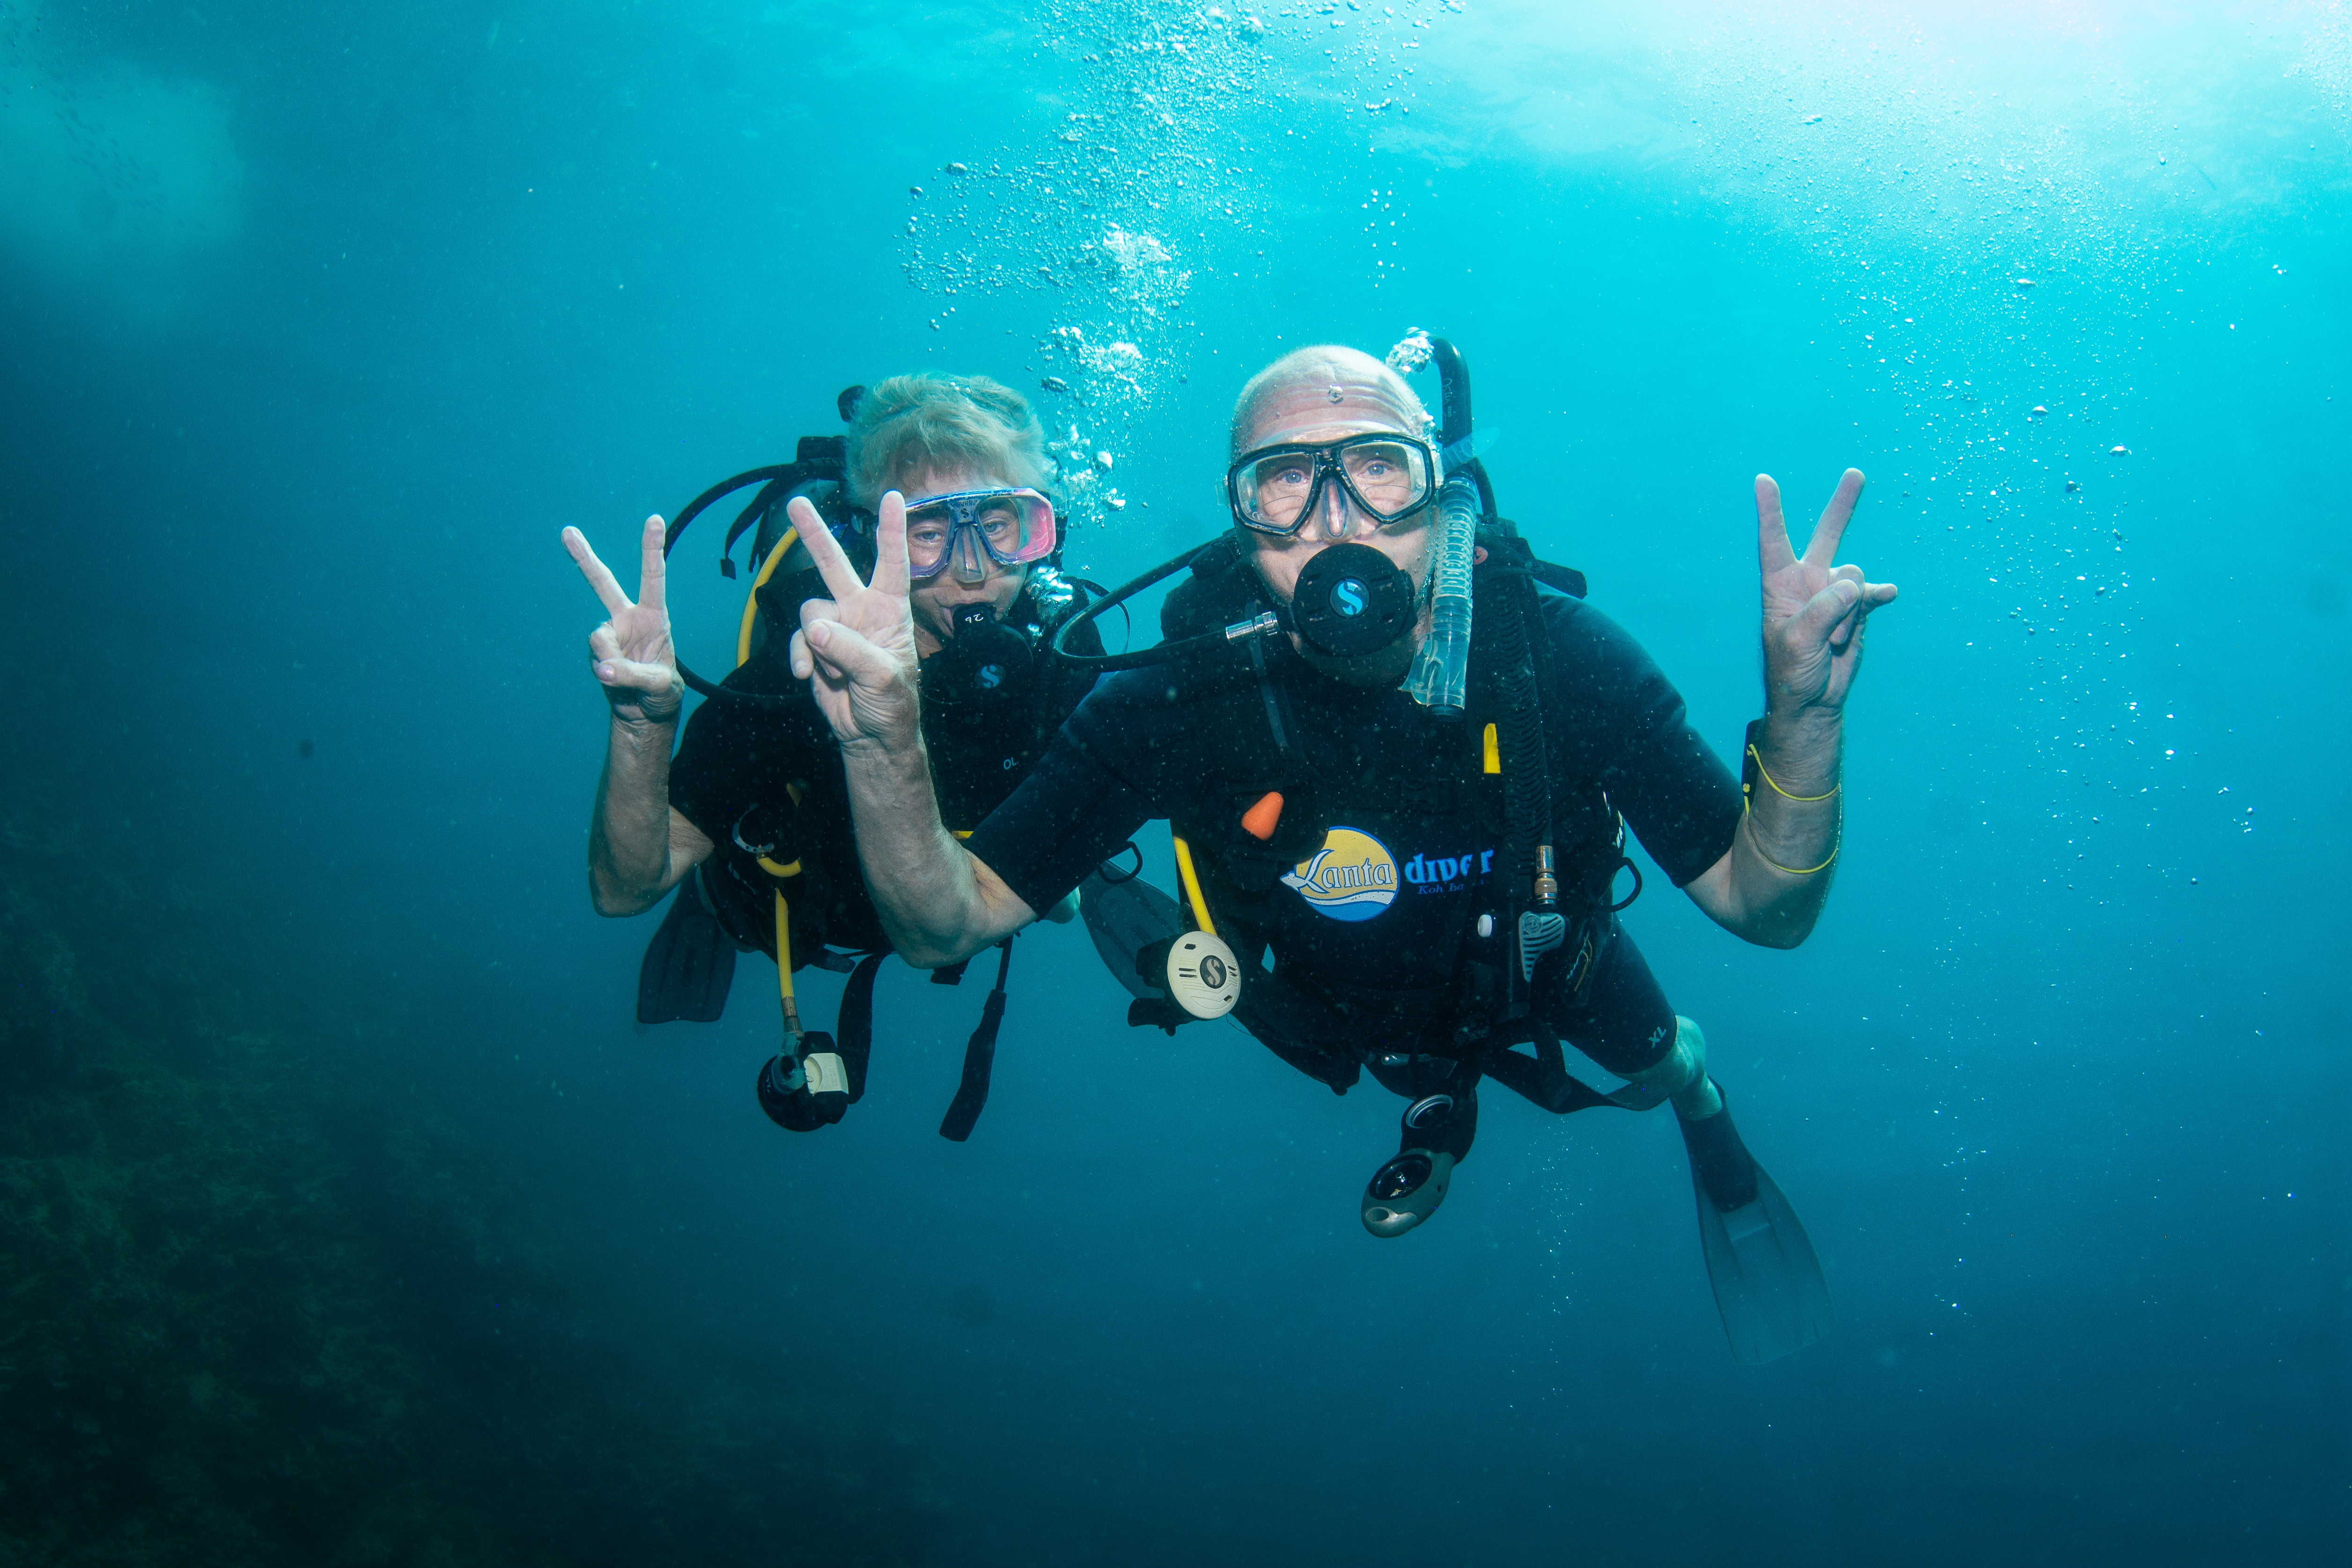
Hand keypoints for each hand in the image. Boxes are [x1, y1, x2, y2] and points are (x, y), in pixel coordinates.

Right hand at [564, 516, 683, 723]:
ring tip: (625, 677)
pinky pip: (596, 659)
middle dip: (584, 558)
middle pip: (603, 584)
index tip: (654, 520)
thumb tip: (602, 668)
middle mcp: (629, 619)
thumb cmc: (662, 692)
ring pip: (599, 639)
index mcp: (654, 616)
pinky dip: (605, 673)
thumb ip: (633, 674)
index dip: (652, 549)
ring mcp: (611, 635)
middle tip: (568, 531)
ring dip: (609, 659)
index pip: (654, 578)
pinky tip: (616, 681)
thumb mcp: (659, 685)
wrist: (644, 712)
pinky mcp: (597, 652)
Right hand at [789, 493, 921, 748]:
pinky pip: (798, 640)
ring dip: (819, 645)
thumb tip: (814, 628)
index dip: (891, 530)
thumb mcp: (882, 677)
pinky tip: (808, 676)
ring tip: (837, 671)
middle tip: (796, 503)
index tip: (894, 496)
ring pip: (810, 612)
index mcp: (889, 609)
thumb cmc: (891, 702)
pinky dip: (801, 657)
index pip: (892, 563)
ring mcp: (835, 626)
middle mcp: (860, 609)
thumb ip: (849, 650)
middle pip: (834, 564)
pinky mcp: (814, 646)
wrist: (869, 732)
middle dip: (814, 534)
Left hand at [1755, 470, 1898, 719]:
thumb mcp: (1798, 641)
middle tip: (1855, 474)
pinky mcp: (1857, 609)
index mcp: (1780, 584)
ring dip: (1849, 612)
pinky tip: (1888, 595)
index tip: (1762, 479)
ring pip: (1854, 577)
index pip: (1773, 540)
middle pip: (1826, 536)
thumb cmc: (1792, 671)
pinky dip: (1878, 596)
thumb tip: (1852, 584)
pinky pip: (1873, 593)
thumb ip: (1823, 610)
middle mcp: (1807, 581)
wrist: (1814, 699)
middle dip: (1842, 505)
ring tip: (1833, 641)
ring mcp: (1834, 593)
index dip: (1770, 510)